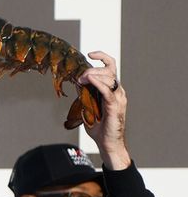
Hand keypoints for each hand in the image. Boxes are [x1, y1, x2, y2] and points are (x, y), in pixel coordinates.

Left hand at [78, 51, 130, 169]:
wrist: (107, 143)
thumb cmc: (99, 127)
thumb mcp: (88, 106)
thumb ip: (84, 95)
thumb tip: (78, 83)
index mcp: (112, 90)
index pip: (111, 67)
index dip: (102, 57)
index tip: (90, 53)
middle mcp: (117, 91)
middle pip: (109, 70)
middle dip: (92, 68)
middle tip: (80, 76)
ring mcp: (118, 98)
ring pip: (109, 77)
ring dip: (93, 75)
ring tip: (82, 79)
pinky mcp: (115, 106)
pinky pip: (107, 91)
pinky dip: (98, 83)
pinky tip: (88, 79)